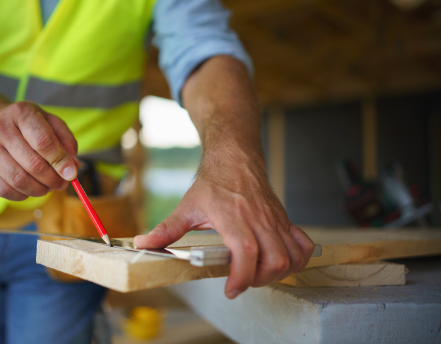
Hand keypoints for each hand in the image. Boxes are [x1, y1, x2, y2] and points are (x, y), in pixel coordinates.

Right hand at [0, 101, 79, 200]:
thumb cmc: (25, 124)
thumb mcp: (49, 121)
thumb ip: (66, 141)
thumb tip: (73, 167)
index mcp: (21, 113)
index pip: (44, 142)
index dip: (60, 161)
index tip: (72, 174)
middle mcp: (1, 129)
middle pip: (33, 164)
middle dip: (53, 179)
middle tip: (62, 183)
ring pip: (18, 180)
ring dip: (39, 190)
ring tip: (48, 187)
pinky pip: (4, 190)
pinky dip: (22, 195)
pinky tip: (30, 188)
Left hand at [134, 154, 313, 298]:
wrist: (235, 158)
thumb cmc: (213, 182)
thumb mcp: (187, 206)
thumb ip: (166, 229)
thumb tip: (144, 244)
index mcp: (232, 216)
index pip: (246, 251)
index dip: (242, 276)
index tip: (231, 289)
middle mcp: (258, 219)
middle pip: (275, 259)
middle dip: (260, 280)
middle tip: (242, 281)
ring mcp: (274, 220)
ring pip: (292, 255)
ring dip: (279, 273)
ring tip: (258, 275)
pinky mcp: (284, 220)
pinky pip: (303, 245)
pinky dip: (298, 260)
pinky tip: (281, 264)